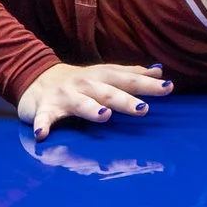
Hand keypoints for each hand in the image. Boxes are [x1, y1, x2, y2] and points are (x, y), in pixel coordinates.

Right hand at [16, 60, 170, 139]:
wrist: (38, 79)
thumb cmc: (81, 81)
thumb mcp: (106, 74)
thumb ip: (131, 75)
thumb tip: (159, 72)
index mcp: (103, 77)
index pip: (129, 80)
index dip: (148, 84)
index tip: (168, 87)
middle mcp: (87, 85)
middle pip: (109, 93)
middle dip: (126, 100)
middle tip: (144, 109)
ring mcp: (65, 97)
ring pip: (80, 104)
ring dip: (91, 109)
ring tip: (104, 116)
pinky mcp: (44, 109)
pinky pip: (43, 118)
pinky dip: (43, 125)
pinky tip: (43, 135)